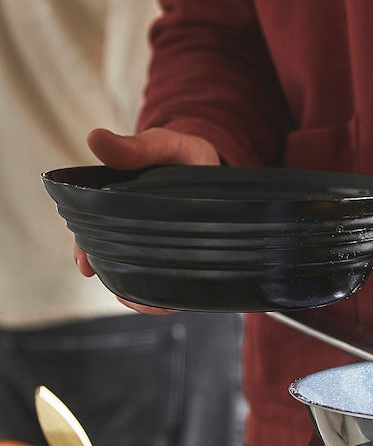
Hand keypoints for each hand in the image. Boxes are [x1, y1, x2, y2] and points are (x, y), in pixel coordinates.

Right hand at [75, 127, 218, 313]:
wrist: (214, 164)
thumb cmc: (182, 153)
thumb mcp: (162, 145)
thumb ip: (136, 147)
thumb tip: (95, 138)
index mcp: (114, 205)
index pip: (89, 232)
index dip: (85, 249)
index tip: (86, 264)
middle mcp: (128, 230)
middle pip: (110, 261)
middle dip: (114, 281)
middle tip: (128, 295)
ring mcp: (153, 245)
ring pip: (136, 278)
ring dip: (139, 295)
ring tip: (157, 307)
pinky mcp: (178, 256)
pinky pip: (165, 282)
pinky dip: (164, 297)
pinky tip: (171, 306)